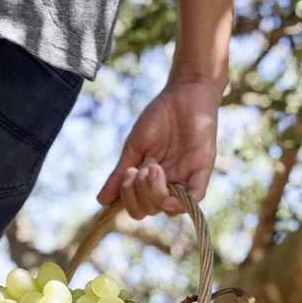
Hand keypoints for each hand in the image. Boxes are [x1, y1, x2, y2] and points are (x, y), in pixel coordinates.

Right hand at [97, 77, 220, 218]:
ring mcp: (184, 179)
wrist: (183, 92)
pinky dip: (179, 205)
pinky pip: (194, 199)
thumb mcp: (134, 148)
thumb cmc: (159, 118)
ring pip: (167, 208)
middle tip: (139, 168)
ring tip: (153, 166)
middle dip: (138, 193)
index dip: (128, 199)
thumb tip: (101, 201)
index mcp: (150, 182)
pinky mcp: (202, 171)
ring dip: (153, 192)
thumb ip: (119, 175)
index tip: (126, 173)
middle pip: (149, 210)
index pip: (137, 208)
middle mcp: (167, 185)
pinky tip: (168, 199)